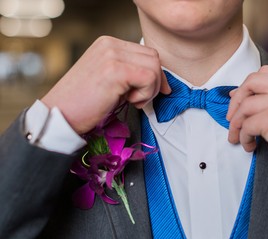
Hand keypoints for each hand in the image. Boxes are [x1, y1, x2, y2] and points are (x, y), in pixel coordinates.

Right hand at [41, 36, 170, 133]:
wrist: (60, 115)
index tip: (151, 92)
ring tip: (132, 100)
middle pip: (153, 58)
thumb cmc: (84, 103)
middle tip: (139, 99)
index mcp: (108, 44)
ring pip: (154, 67)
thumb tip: (157, 77)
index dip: (154, 74)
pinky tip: (130, 101)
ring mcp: (112, 55)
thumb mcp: (107, 78)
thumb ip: (127, 70)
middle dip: (154, 82)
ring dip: (150, 89)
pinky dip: (146, 94)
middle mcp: (110, 44)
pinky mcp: (115, 70)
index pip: (146, 52)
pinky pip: (149, 78)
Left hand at [227, 65, 267, 178]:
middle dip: (236, 102)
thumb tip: (238, 94)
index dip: (246, 88)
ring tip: (240, 138)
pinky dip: (244, 137)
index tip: (237, 102)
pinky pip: (247, 125)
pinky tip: (250, 145)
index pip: (263, 73)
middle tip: (232, 120)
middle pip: (251, 82)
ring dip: (237, 125)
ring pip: (245, 106)